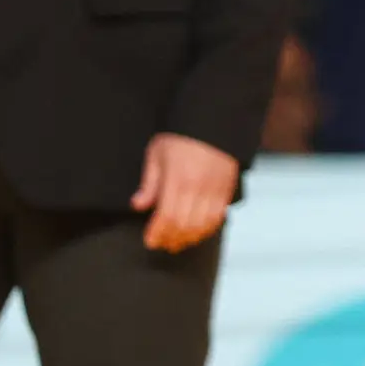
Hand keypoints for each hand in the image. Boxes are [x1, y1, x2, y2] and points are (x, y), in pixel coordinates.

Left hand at [131, 133, 237, 252]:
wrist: (212, 121)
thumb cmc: (180, 135)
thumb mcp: (157, 152)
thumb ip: (149, 182)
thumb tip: (138, 205)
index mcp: (177, 178)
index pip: (166, 216)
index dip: (157, 233)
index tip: (150, 241)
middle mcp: (198, 187)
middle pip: (184, 225)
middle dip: (171, 239)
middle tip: (162, 245)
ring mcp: (215, 190)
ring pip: (203, 225)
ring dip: (189, 238)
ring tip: (178, 242)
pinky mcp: (227, 189)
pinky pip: (219, 217)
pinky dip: (208, 229)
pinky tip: (198, 232)